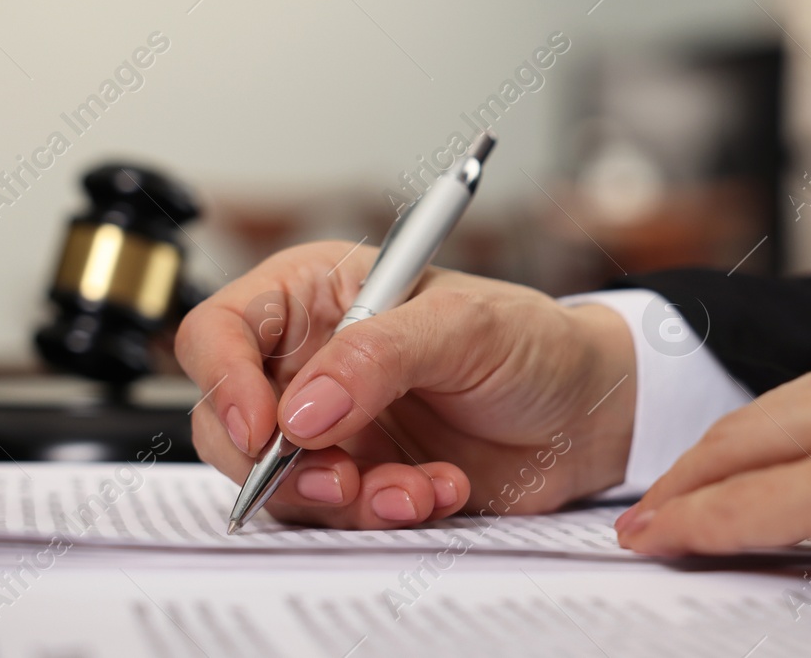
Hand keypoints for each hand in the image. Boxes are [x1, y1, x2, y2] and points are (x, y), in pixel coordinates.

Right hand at [175, 240, 634, 528]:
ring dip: (343, 497)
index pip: (222, 330)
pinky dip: (384, 513)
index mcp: (316, 295)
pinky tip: (441, 489)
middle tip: (340, 477)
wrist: (588, 411)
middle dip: (277, 463)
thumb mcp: (463, 324)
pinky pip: (336, 514)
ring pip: (279, 480)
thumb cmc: (531, 340)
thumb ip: (377, 355)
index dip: (224, 379)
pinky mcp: (362, 479)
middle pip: (228, 420)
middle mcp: (310, 360)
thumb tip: (301, 412)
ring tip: (412, 488)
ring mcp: (333, 426)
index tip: (264, 428)